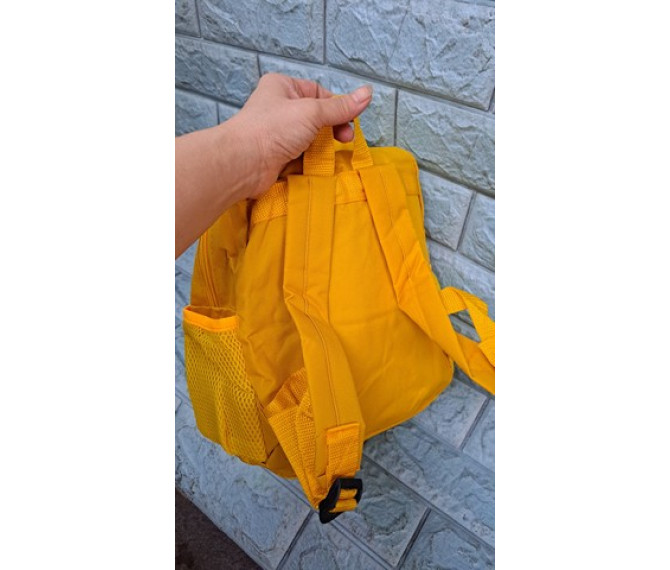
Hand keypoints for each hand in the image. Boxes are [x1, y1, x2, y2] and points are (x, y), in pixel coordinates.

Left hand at [230, 73, 372, 197]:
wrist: (243, 163)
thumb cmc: (273, 129)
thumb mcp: (312, 112)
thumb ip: (340, 107)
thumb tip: (368, 93)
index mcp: (283, 87)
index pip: (318, 93)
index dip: (336, 106)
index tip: (349, 122)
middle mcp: (278, 107)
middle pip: (316, 117)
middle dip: (332, 128)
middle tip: (345, 140)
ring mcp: (277, 134)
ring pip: (309, 138)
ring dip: (321, 146)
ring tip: (331, 154)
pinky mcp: (276, 156)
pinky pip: (300, 156)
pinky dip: (310, 160)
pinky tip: (317, 165)